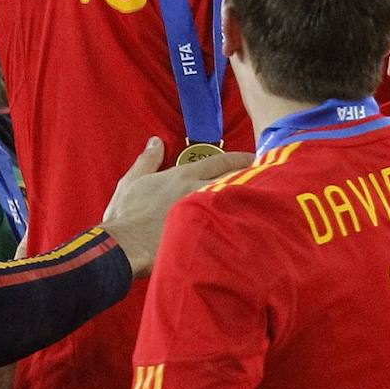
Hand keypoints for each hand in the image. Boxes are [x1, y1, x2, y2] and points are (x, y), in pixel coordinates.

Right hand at [101, 138, 251, 278]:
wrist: (123, 247)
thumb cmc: (126, 214)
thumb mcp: (132, 180)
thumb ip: (148, 159)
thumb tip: (156, 141)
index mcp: (183, 176)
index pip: (219, 162)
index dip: (239, 159)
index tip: (254, 158)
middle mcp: (198, 192)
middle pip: (234, 182)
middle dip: (251, 180)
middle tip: (266, 179)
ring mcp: (203, 216)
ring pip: (235, 205)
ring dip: (247, 203)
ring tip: (263, 204)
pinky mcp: (203, 238)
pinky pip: (228, 230)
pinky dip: (240, 227)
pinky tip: (250, 230)